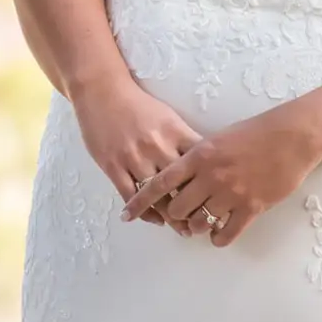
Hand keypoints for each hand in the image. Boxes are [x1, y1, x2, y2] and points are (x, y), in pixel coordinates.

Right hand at [71, 72, 201, 221]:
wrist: (102, 91)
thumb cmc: (138, 105)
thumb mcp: (168, 117)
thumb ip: (184, 140)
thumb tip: (206, 163)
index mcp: (174, 131)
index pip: (199, 163)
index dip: (210, 185)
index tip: (219, 201)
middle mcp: (156, 146)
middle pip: (180, 185)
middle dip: (194, 209)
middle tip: (204, 225)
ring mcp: (133, 157)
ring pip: (156, 195)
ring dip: (171, 216)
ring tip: (183, 229)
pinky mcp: (113, 165)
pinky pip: (131, 195)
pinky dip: (143, 212)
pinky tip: (153, 220)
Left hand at [125, 105, 321, 244]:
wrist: (293, 135)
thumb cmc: (256, 131)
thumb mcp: (218, 139)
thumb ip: (197, 158)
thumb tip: (181, 175)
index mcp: (198, 156)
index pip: (159, 182)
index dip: (139, 200)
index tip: (126, 214)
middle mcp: (210, 176)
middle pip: (177, 207)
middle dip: (173, 215)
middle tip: (176, 217)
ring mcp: (231, 193)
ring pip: (200, 222)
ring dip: (195, 227)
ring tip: (197, 226)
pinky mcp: (252, 207)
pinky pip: (227, 233)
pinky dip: (218, 238)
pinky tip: (217, 236)